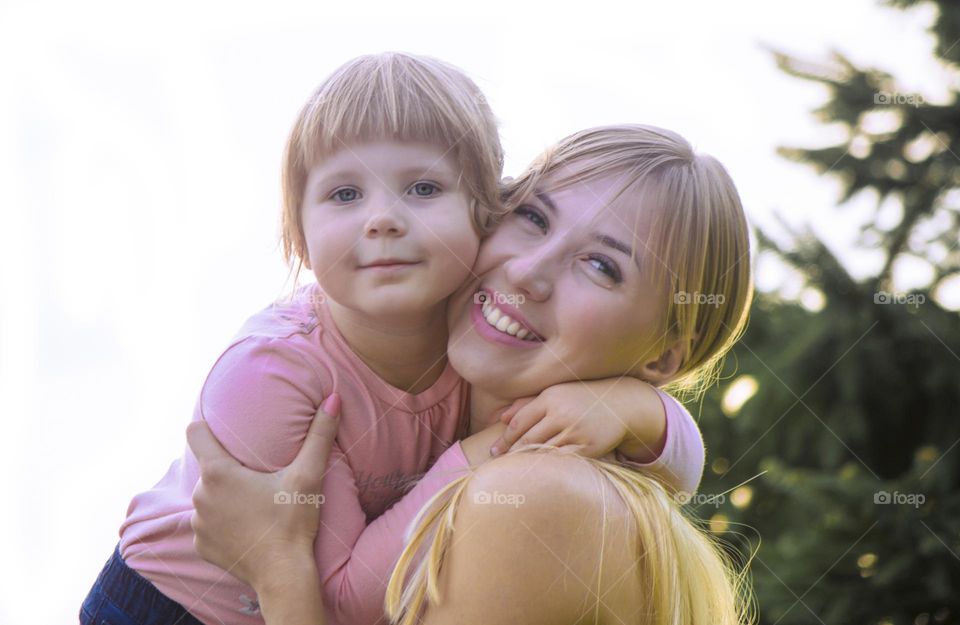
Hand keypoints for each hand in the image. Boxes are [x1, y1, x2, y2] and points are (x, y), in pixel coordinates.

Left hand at [186, 394, 340, 589]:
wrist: (284, 574)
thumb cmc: (293, 521)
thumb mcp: (308, 475)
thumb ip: (319, 434)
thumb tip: (334, 398)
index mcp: (219, 473)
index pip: (195, 433)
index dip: (205, 427)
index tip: (220, 427)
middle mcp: (200, 496)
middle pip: (208, 469)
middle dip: (228, 469)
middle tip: (256, 477)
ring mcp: (198, 523)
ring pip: (207, 497)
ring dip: (225, 498)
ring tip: (253, 504)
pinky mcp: (202, 545)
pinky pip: (208, 525)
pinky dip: (223, 524)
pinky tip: (246, 528)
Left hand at [489, 378, 665, 460]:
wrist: (622, 403)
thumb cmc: (582, 398)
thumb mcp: (556, 392)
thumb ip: (528, 403)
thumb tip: (501, 417)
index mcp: (550, 398)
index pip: (519, 422)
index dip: (504, 439)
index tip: (494, 452)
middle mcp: (561, 413)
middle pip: (528, 439)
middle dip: (512, 454)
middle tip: (498, 467)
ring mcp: (575, 431)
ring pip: (543, 452)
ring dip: (527, 464)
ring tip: (514, 473)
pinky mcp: (588, 447)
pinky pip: (563, 462)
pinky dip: (549, 469)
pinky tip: (539, 475)